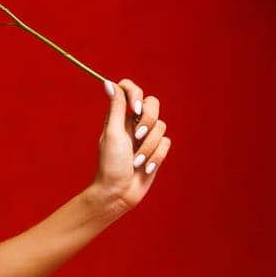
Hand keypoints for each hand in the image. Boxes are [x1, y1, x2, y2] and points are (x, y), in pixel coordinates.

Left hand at [90, 77, 170, 216]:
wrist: (118, 193)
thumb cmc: (110, 165)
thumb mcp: (112, 133)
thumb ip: (116, 108)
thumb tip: (109, 82)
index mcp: (119, 116)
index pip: (130, 89)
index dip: (136, 94)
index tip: (135, 109)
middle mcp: (133, 123)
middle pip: (153, 104)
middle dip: (148, 121)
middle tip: (136, 136)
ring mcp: (146, 137)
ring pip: (161, 126)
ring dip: (149, 146)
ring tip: (136, 161)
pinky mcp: (156, 151)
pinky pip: (166, 143)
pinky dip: (156, 156)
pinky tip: (145, 167)